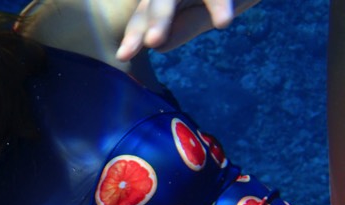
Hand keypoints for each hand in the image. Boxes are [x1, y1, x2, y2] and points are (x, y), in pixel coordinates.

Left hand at [116, 0, 259, 60]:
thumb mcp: (198, 14)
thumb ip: (180, 29)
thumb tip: (159, 46)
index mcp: (160, 0)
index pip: (142, 18)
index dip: (133, 36)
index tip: (123, 56)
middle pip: (154, 5)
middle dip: (145, 25)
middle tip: (142, 45)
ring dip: (162, 18)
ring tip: (154, 42)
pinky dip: (220, 6)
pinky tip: (224, 22)